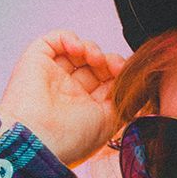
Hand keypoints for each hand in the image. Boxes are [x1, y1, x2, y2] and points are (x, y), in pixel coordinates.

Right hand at [0, 30, 126, 168]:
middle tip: (113, 65)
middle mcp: (68, 92)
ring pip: (77, 51)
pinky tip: (77, 49)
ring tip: (95, 59)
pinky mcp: (36, 61)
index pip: (107, 82)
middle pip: (95, 65)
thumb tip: (140, 86)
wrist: (37, 139)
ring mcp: (52, 76)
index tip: (127, 73)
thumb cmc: (70, 139)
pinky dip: (69, 38)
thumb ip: (126, 101)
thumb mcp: (110, 123)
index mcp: (84, 109)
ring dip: (92, 49)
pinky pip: (55, 40)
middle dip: (108, 61)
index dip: (119, 73)